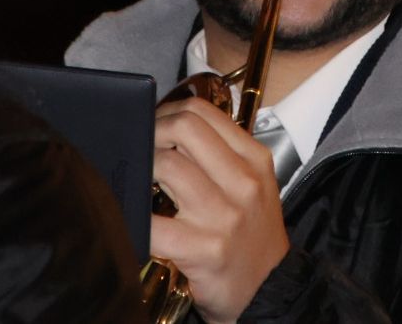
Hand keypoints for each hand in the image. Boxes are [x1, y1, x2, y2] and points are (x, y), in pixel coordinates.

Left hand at [150, 96, 289, 323]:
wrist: (268, 290)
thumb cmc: (252, 235)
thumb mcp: (253, 184)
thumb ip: (220, 154)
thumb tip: (168, 127)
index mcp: (254, 160)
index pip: (203, 112)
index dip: (167, 112)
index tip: (153, 125)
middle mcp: (244, 183)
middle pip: (184, 128)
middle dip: (151, 132)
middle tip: (139, 147)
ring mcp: (225, 217)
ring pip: (166, 165)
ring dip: (141, 169)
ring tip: (137, 180)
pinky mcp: (205, 250)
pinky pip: (154, 223)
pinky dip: (135, 217)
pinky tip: (134, 217)